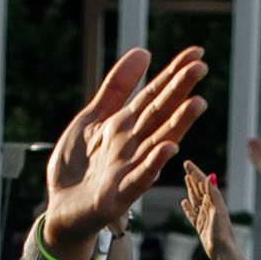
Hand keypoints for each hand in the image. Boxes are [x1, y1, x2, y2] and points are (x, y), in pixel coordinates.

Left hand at [41, 47, 207, 259]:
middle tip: (200, 67)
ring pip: (157, 143)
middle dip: (179, 91)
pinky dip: (153, 164)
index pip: (154, 94)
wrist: (60, 209)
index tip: (196, 52)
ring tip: (197, 103)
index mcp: (126, 125)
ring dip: (178, 124)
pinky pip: (139, 179)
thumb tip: (144, 51)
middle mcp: (133, 145)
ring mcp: (128, 170)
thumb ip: (117, 88)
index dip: (173, 73)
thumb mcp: (92, 118)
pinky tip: (168, 148)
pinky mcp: (118, 196)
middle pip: (159, 113)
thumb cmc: (78, 166)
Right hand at [180, 159, 231, 258]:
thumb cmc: (222, 232)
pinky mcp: (201, 226)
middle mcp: (210, 207)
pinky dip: (188, 208)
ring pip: (196, 199)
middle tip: (186, 167)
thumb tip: (211, 175)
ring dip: (191, 189)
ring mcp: (205, 216)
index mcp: (215, 201)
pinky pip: (193, 214)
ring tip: (186, 179)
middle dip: (193, 177)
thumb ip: (214, 193)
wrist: (224, 252)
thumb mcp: (218, 210)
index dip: (195, 172)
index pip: (203, 182)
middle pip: (200, 188)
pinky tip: (184, 203)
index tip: (187, 163)